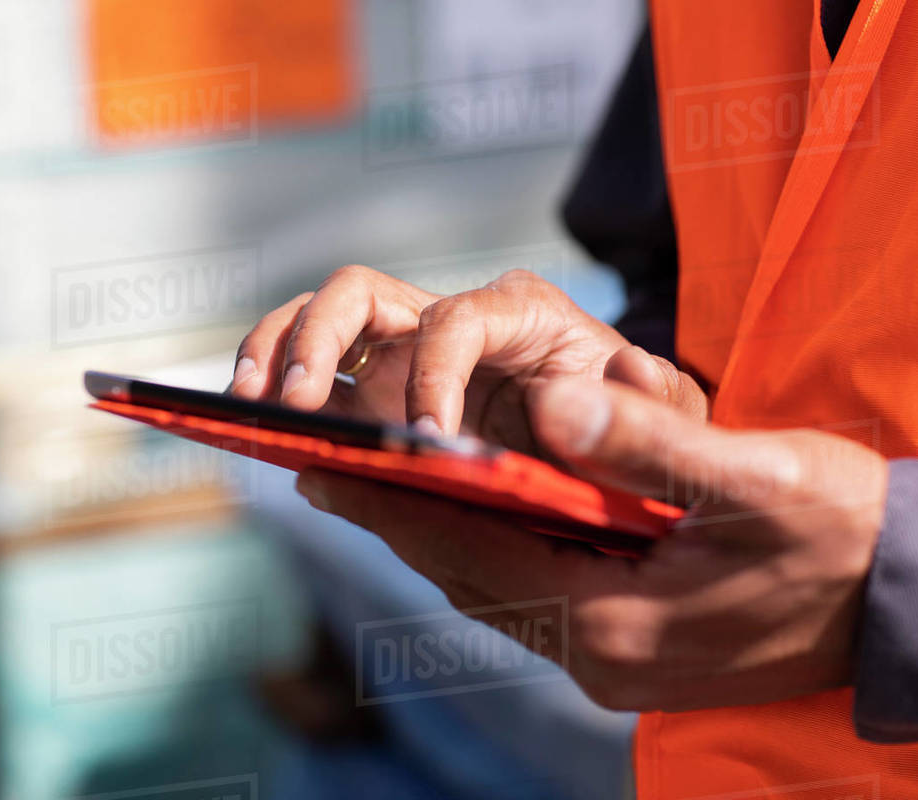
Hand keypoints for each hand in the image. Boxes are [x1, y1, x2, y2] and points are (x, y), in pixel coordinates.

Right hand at [231, 266, 704, 453]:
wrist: (618, 447)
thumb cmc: (639, 424)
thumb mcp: (668, 417)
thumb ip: (653, 401)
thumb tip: (606, 377)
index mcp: (521, 314)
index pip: (454, 319)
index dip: (432, 375)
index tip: (429, 443)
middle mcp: (454, 318)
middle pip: (360, 293)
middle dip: (321, 344)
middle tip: (302, 407)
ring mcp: (406, 350)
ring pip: (319, 318)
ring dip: (275, 353)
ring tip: (249, 409)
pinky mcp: (379, 388)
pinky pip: (314, 368)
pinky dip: (274, 380)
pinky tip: (253, 422)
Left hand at [294, 376, 886, 710]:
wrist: (909, 600)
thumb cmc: (844, 534)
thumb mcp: (757, 478)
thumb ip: (650, 445)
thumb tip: (555, 398)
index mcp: (618, 622)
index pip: (476, 556)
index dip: (399, 507)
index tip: (330, 467)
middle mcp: (602, 655)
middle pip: (472, 580)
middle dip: (402, 522)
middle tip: (331, 468)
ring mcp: (616, 657)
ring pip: (499, 590)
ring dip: (442, 536)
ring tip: (382, 483)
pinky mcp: (632, 644)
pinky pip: (536, 595)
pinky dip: (494, 550)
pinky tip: (474, 511)